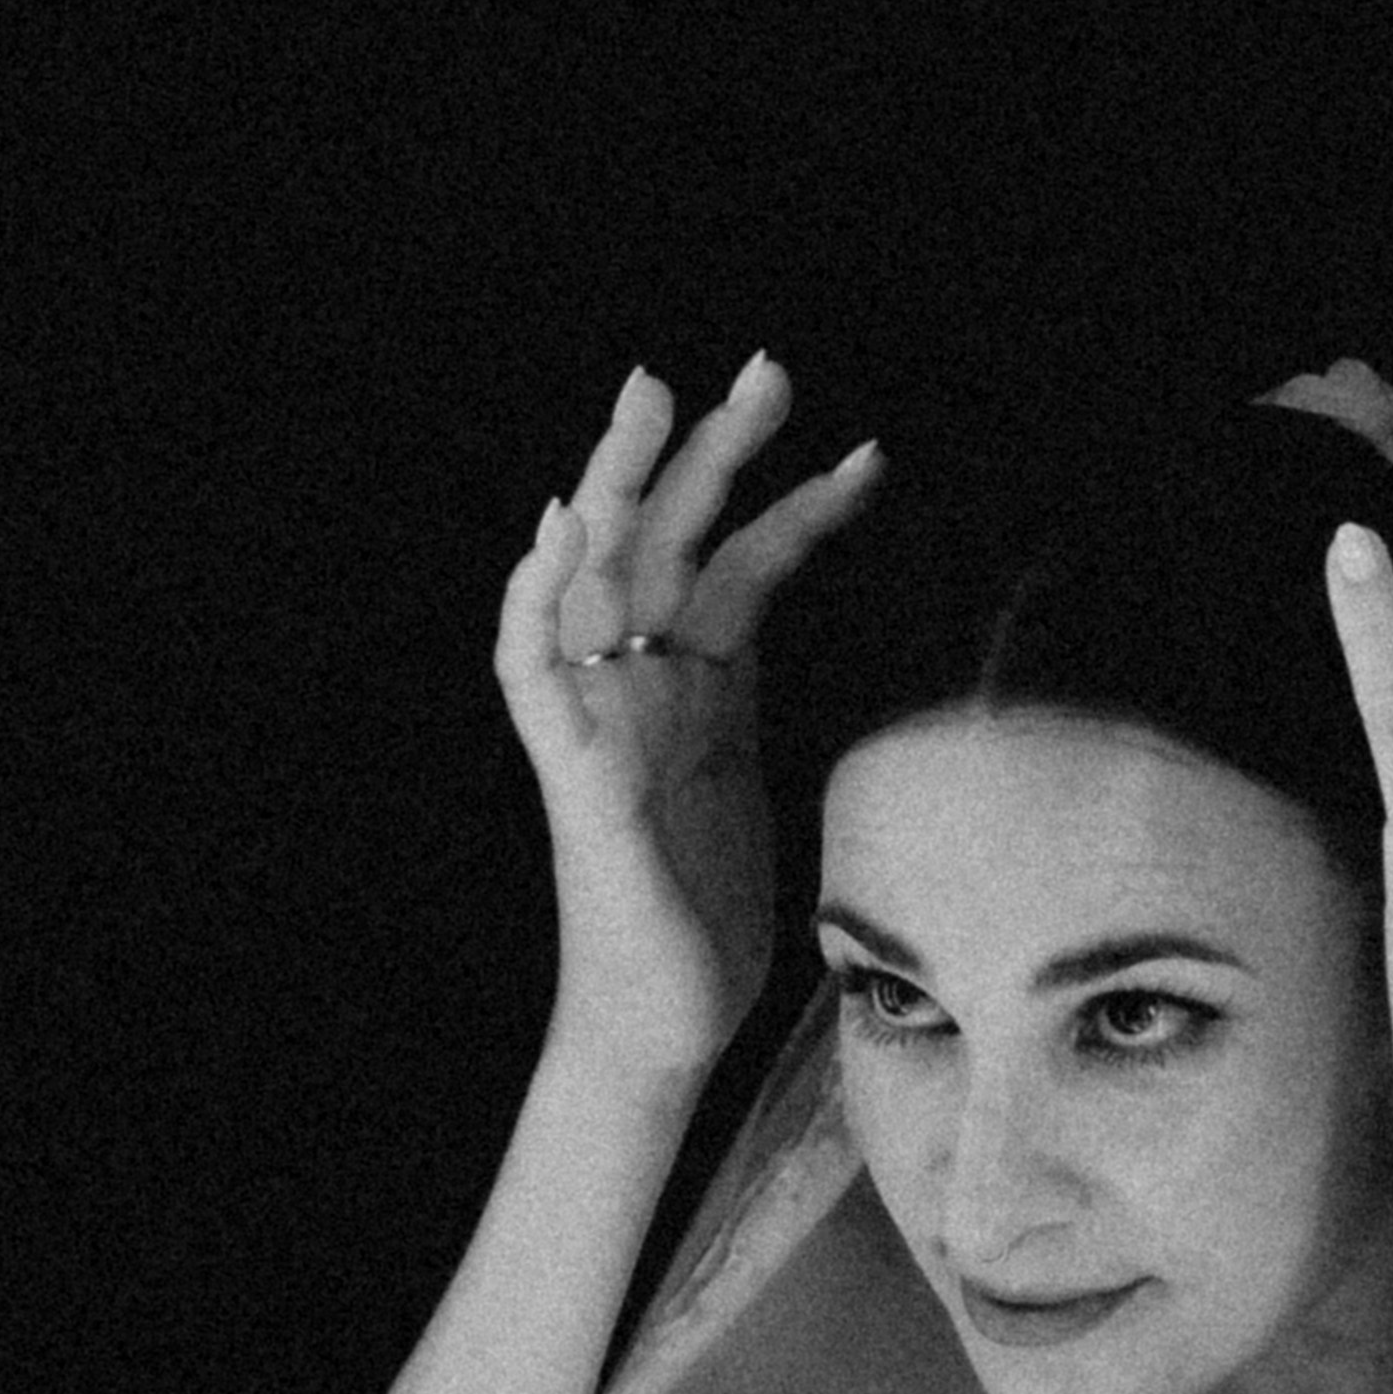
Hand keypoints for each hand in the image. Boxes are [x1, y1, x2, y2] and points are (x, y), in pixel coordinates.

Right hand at [490, 359, 879, 1078]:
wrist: (665, 1023)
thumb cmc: (705, 919)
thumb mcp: (751, 781)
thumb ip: (752, 698)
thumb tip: (781, 622)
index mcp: (690, 690)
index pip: (736, 569)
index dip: (792, 508)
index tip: (862, 457)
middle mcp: (638, 689)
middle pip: (667, 542)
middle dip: (712, 452)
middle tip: (768, 370)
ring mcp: (597, 723)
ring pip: (596, 576)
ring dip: (624, 483)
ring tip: (658, 397)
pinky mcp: (572, 773)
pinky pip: (530, 673)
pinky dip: (533, 599)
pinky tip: (556, 532)